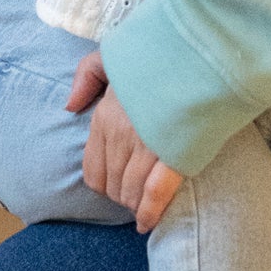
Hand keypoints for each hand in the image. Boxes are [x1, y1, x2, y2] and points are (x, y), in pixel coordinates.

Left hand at [75, 67, 183, 232]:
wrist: (200, 47)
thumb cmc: (158, 51)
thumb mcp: (112, 52)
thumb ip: (87, 76)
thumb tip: (70, 106)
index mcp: (104, 115)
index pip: (93, 169)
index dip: (104, 184)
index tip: (117, 185)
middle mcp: (120, 135)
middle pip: (112, 185)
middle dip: (122, 196)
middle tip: (135, 197)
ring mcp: (147, 145)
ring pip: (131, 192)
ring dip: (136, 204)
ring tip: (144, 207)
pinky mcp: (174, 153)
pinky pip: (156, 193)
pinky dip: (150, 212)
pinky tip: (147, 223)